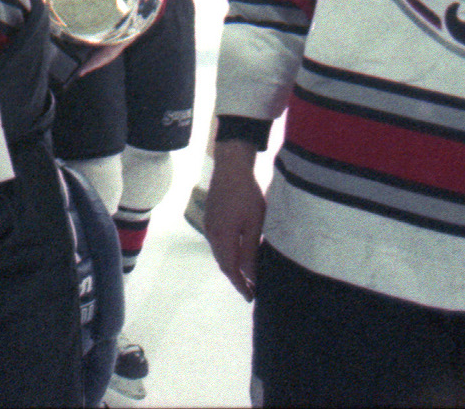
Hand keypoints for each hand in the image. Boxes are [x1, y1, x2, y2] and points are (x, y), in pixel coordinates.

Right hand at [205, 142, 265, 300]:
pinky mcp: (211, 217)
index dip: (240, 285)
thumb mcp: (254, 224)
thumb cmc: (247, 195)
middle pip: (223, 263)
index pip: (230, 269)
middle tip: (251, 290)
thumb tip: (251, 275)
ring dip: (232, 266)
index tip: (251, 297)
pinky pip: (218, 243)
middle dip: (236, 278)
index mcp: (221, 237)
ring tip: (247, 275)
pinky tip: (238, 253)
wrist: (231, 167)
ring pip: (220, 253)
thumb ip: (251, 251)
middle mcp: (211, 234)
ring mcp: (209, 224)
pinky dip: (228, 253)